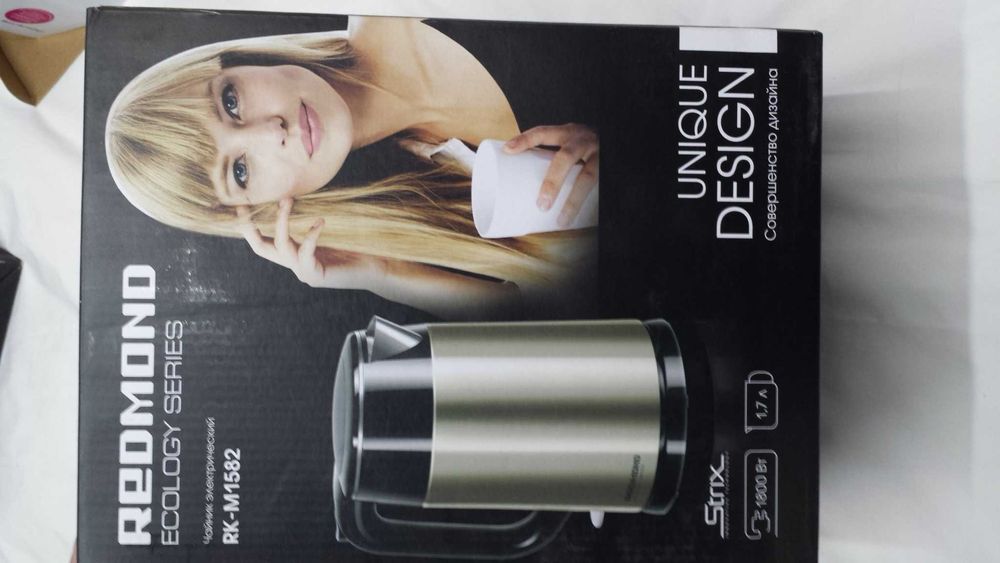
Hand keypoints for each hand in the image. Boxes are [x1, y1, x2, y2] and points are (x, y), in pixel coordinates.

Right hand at [236, 198, 385, 289]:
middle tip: (245, 205)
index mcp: (293, 253)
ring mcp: (303, 272)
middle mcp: (294, 264)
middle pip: (260, 247)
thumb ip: (309, 219)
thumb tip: (295, 192)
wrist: (377, 269)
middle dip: (250, 226)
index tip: (240, 203)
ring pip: (280, 246)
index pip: (262, 240)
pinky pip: (304, 252)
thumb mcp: (328, 230)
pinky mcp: (316, 276)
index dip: (248, 224)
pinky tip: (320, 222)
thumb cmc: (356, 246)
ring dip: (281, 221)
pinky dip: (309, 235)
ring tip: (287, 200)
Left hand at [503, 123, 598, 226]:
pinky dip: (594, 205)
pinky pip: (602, 187)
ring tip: (562, 221)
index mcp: (567, 133)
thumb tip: (517, 188)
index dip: (525, 139)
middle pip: (566, 158)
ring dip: (574, 201)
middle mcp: (583, 140)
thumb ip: (550, 159)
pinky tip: (588, 220)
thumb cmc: (584, 148)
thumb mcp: (568, 145)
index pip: (544, 132)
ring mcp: (599, 154)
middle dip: (552, 182)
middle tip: (541, 204)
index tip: (508, 150)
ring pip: (588, 177)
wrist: (615, 140)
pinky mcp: (608, 168)